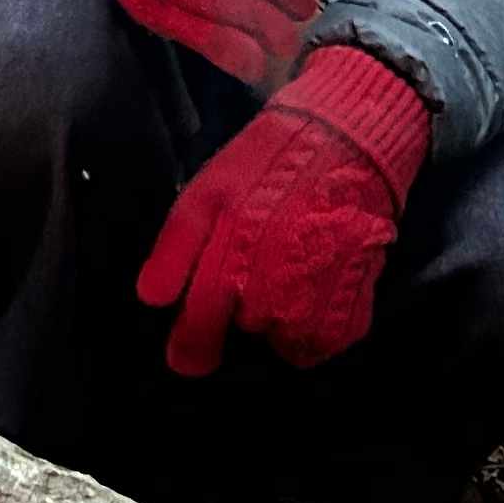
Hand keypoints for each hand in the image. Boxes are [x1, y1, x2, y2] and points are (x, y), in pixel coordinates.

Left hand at [135, 46, 431, 374]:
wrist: (346, 146)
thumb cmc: (268, 165)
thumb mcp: (206, 193)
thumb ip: (176, 250)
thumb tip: (151, 299)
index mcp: (231, 267)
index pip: (199, 331)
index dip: (190, 347)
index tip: (186, 356)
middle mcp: (272, 299)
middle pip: (241, 332)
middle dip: (241, 305)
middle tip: (257, 260)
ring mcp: (315, 312)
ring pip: (280, 339)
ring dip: (279, 316)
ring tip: (288, 264)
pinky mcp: (351, 317)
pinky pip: (318, 343)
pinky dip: (314, 323)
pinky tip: (314, 280)